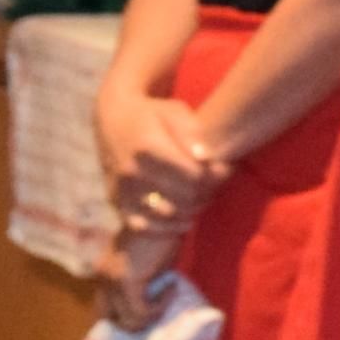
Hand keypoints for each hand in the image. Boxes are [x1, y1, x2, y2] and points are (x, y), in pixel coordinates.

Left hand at [91, 222, 183, 331]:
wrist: (164, 212)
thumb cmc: (162, 232)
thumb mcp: (149, 262)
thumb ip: (144, 281)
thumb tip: (152, 302)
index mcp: (104, 273)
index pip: (105, 309)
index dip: (127, 315)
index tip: (152, 308)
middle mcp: (102, 279)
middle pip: (110, 320)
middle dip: (135, 322)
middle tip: (159, 308)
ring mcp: (111, 281)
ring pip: (127, 321)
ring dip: (153, 315)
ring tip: (169, 292)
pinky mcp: (127, 282)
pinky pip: (141, 311)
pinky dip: (160, 306)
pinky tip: (172, 287)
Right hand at [95, 91, 219, 220]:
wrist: (113, 119)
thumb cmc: (153, 113)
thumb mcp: (175, 112)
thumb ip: (193, 133)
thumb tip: (205, 159)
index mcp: (147, 148)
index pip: (194, 176)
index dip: (216, 176)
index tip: (226, 170)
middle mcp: (131, 171)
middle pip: (183, 197)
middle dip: (206, 193)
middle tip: (217, 187)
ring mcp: (121, 189)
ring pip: (166, 215)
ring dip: (190, 211)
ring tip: (203, 199)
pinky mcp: (116, 201)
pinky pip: (144, 226)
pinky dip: (167, 227)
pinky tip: (185, 219)